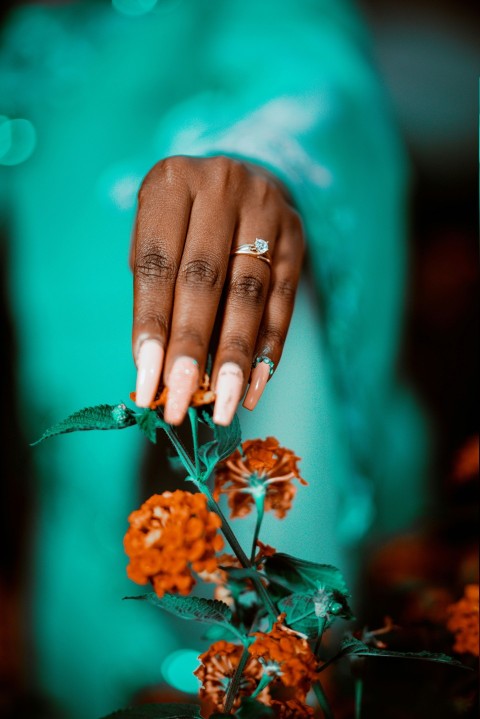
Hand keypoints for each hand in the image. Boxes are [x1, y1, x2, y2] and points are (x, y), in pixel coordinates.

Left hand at [131, 155, 304, 425]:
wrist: (243, 181)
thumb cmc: (184, 222)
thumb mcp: (157, 236)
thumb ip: (156, 293)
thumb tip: (159, 371)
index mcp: (172, 181)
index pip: (157, 264)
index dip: (151, 325)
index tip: (145, 380)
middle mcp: (221, 186)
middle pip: (204, 279)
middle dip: (190, 347)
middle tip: (180, 400)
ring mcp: (266, 208)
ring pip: (248, 293)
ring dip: (234, 355)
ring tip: (221, 403)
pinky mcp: (295, 236)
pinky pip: (283, 300)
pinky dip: (269, 347)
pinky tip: (254, 385)